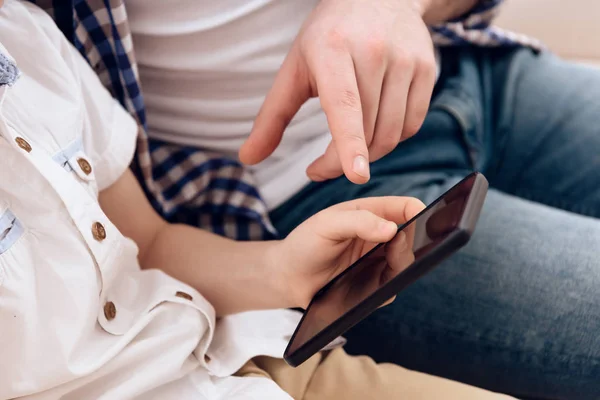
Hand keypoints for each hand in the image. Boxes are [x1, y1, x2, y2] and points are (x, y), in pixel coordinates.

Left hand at [240, 0, 435, 183]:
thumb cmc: (329, 36)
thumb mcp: (294, 69)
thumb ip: (271, 117)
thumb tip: (248, 158)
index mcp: (333, 49)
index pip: (345, 104)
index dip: (349, 142)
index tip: (356, 175)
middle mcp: (374, 52)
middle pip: (367, 130)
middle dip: (343, 163)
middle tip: (322, 167)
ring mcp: (406, 60)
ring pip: (391, 133)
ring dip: (368, 154)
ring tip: (347, 148)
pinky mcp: (427, 69)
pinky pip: (412, 125)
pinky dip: (392, 139)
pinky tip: (374, 128)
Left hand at [266, 196, 423, 308]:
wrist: (288, 277)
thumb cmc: (305, 244)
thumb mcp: (327, 224)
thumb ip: (358, 222)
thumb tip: (392, 229)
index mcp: (371, 213)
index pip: (406, 208)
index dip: (420, 211)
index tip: (424, 221)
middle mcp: (380, 237)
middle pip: (414, 236)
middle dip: (413, 241)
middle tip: (396, 247)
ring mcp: (379, 262)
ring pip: (407, 263)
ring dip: (402, 264)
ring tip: (385, 264)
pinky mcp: (374, 286)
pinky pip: (393, 287)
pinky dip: (390, 286)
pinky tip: (375, 284)